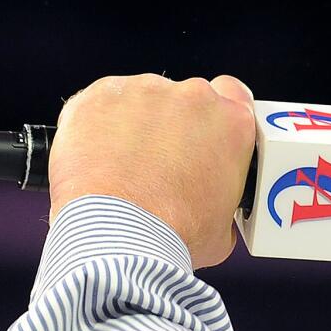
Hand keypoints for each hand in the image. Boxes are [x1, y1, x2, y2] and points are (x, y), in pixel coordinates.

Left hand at [49, 73, 255, 268]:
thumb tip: (211, 208)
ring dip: (135, 125)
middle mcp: (194, 98)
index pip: (234, 95)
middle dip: (174, 125)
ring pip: (141, 100)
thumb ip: (223, 200)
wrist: (120, 238)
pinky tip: (96, 159)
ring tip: (122, 168)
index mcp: (233, 124)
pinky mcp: (102, 95)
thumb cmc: (172, 236)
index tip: (204, 132)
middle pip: (186, 99)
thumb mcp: (223, 227)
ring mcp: (145, 92)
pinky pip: (101, 105)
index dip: (217, 115)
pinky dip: (96, 126)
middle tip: (160, 164)